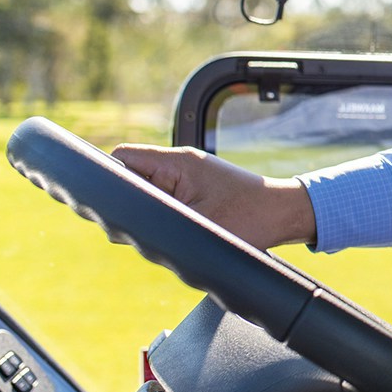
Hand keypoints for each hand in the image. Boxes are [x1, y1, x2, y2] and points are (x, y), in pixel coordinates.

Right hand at [110, 144, 315, 249]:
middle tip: (140, 229)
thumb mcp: (201, 225)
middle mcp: (180, 165)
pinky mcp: (195, 191)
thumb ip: (159, 220)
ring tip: (169, 232)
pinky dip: (164, 217)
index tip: (105, 207)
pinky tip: (178, 233)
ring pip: (146, 193)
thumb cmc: (253, 218)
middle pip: (131, 178)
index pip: (123, 158)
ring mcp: (187, 178)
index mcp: (178, 163)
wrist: (286, 214)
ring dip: (148, 214)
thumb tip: (122, 227)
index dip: (108, 180)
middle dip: (129, 204)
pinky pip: (164, 201)